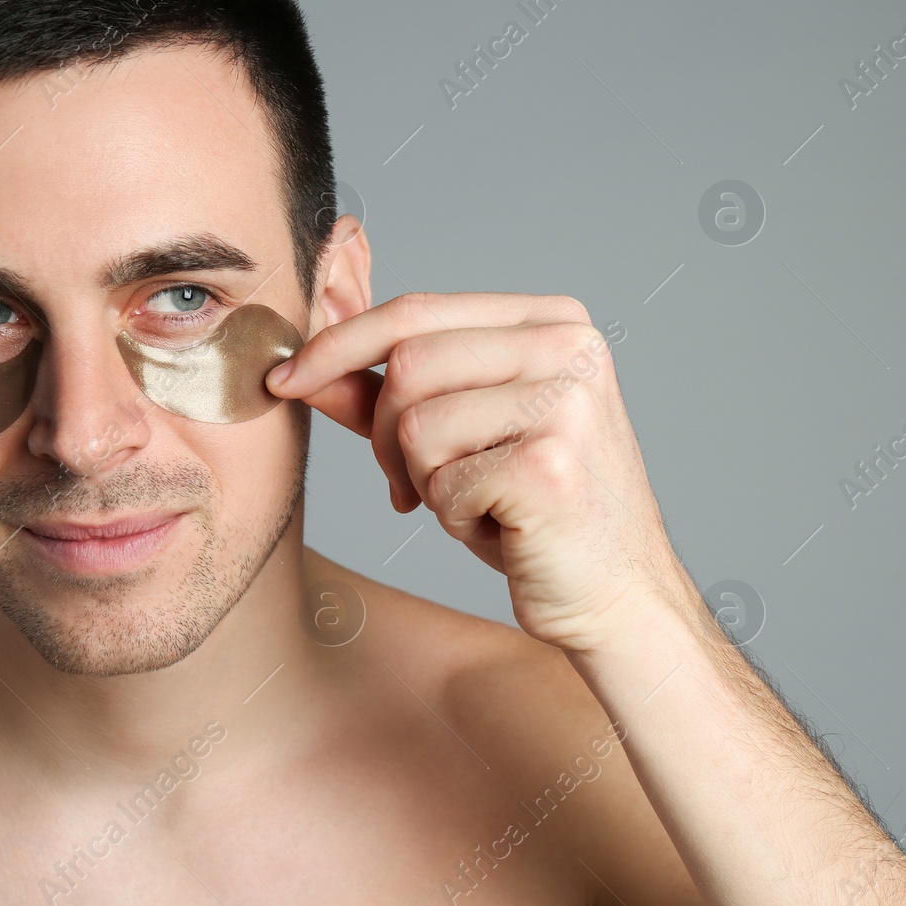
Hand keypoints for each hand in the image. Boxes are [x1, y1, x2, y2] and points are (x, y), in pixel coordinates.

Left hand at [264, 292, 682, 650]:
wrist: (620, 596)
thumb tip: (302, 365)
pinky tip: (503, 530)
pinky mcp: (551, 466)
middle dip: (387, 436)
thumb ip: (387, 394)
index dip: (339, 344)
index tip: (285, 377)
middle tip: (415, 487)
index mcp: (554, 321)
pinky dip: (454, 520)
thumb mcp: (461, 437)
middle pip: (408, 364)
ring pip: (416, 425)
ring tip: (477, 505)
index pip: (418, 309)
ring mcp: (567, 403)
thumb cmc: (537, 514)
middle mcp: (569, 347)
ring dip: (424, 482)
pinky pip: (442, 485)